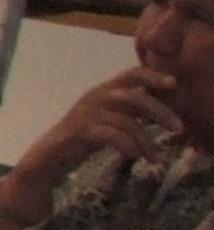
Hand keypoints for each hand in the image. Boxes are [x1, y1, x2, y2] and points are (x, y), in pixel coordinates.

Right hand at [17, 65, 178, 191]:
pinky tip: (135, 156)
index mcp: (105, 89)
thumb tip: (167, 106)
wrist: (51, 154)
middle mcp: (96, 96)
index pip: (132, 73)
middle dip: (160, 111)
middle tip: (178, 128)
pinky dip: (126, 145)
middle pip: (134, 96)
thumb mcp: (111, 116)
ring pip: (126, 120)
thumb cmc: (86, 135)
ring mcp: (87, 113)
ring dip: (146, 139)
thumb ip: (133, 109)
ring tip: (156, 156)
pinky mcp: (80, 131)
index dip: (153, 76)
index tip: (174, 84)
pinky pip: (111, 135)